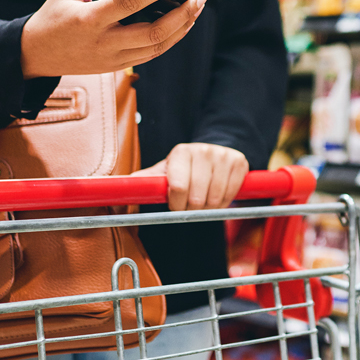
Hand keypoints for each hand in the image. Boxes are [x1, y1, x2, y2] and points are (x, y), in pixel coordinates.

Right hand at [20, 0, 205, 77]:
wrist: (36, 55)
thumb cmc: (53, 16)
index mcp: (89, 20)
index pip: (131, 4)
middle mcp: (104, 43)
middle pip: (153, 33)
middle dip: (182, 14)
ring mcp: (112, 59)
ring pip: (157, 48)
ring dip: (182, 28)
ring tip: (196, 7)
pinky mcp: (117, 67)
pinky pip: (151, 54)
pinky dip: (170, 38)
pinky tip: (181, 22)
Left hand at [133, 143, 248, 210]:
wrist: (214, 151)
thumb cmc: (185, 167)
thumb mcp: (165, 171)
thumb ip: (145, 182)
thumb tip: (120, 193)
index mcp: (181, 152)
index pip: (179, 187)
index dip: (176, 204)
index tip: (176, 205)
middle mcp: (203, 151)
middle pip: (197, 198)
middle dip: (192, 209)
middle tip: (190, 205)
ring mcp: (223, 156)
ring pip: (216, 199)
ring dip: (208, 208)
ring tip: (203, 201)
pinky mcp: (239, 162)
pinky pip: (231, 194)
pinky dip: (224, 202)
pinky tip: (218, 194)